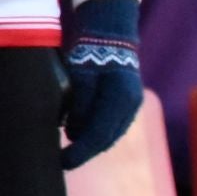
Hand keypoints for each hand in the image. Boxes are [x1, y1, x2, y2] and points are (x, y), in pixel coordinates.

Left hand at [62, 0, 143, 169]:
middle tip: (65, 160)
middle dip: (86, 151)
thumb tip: (73, 134)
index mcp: (120, 100)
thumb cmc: (91, 51)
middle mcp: (131, 107)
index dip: (81, 151)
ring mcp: (132, 106)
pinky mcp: (128, 103)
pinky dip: (98, 133)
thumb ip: (80, 106)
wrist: (110, 33)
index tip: (64, 162)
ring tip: (72, 149)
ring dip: (92, 143)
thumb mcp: (81, 77)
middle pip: (107, 138)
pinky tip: (84, 135)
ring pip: (111, 134)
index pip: (99, 134)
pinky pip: (113, 126)